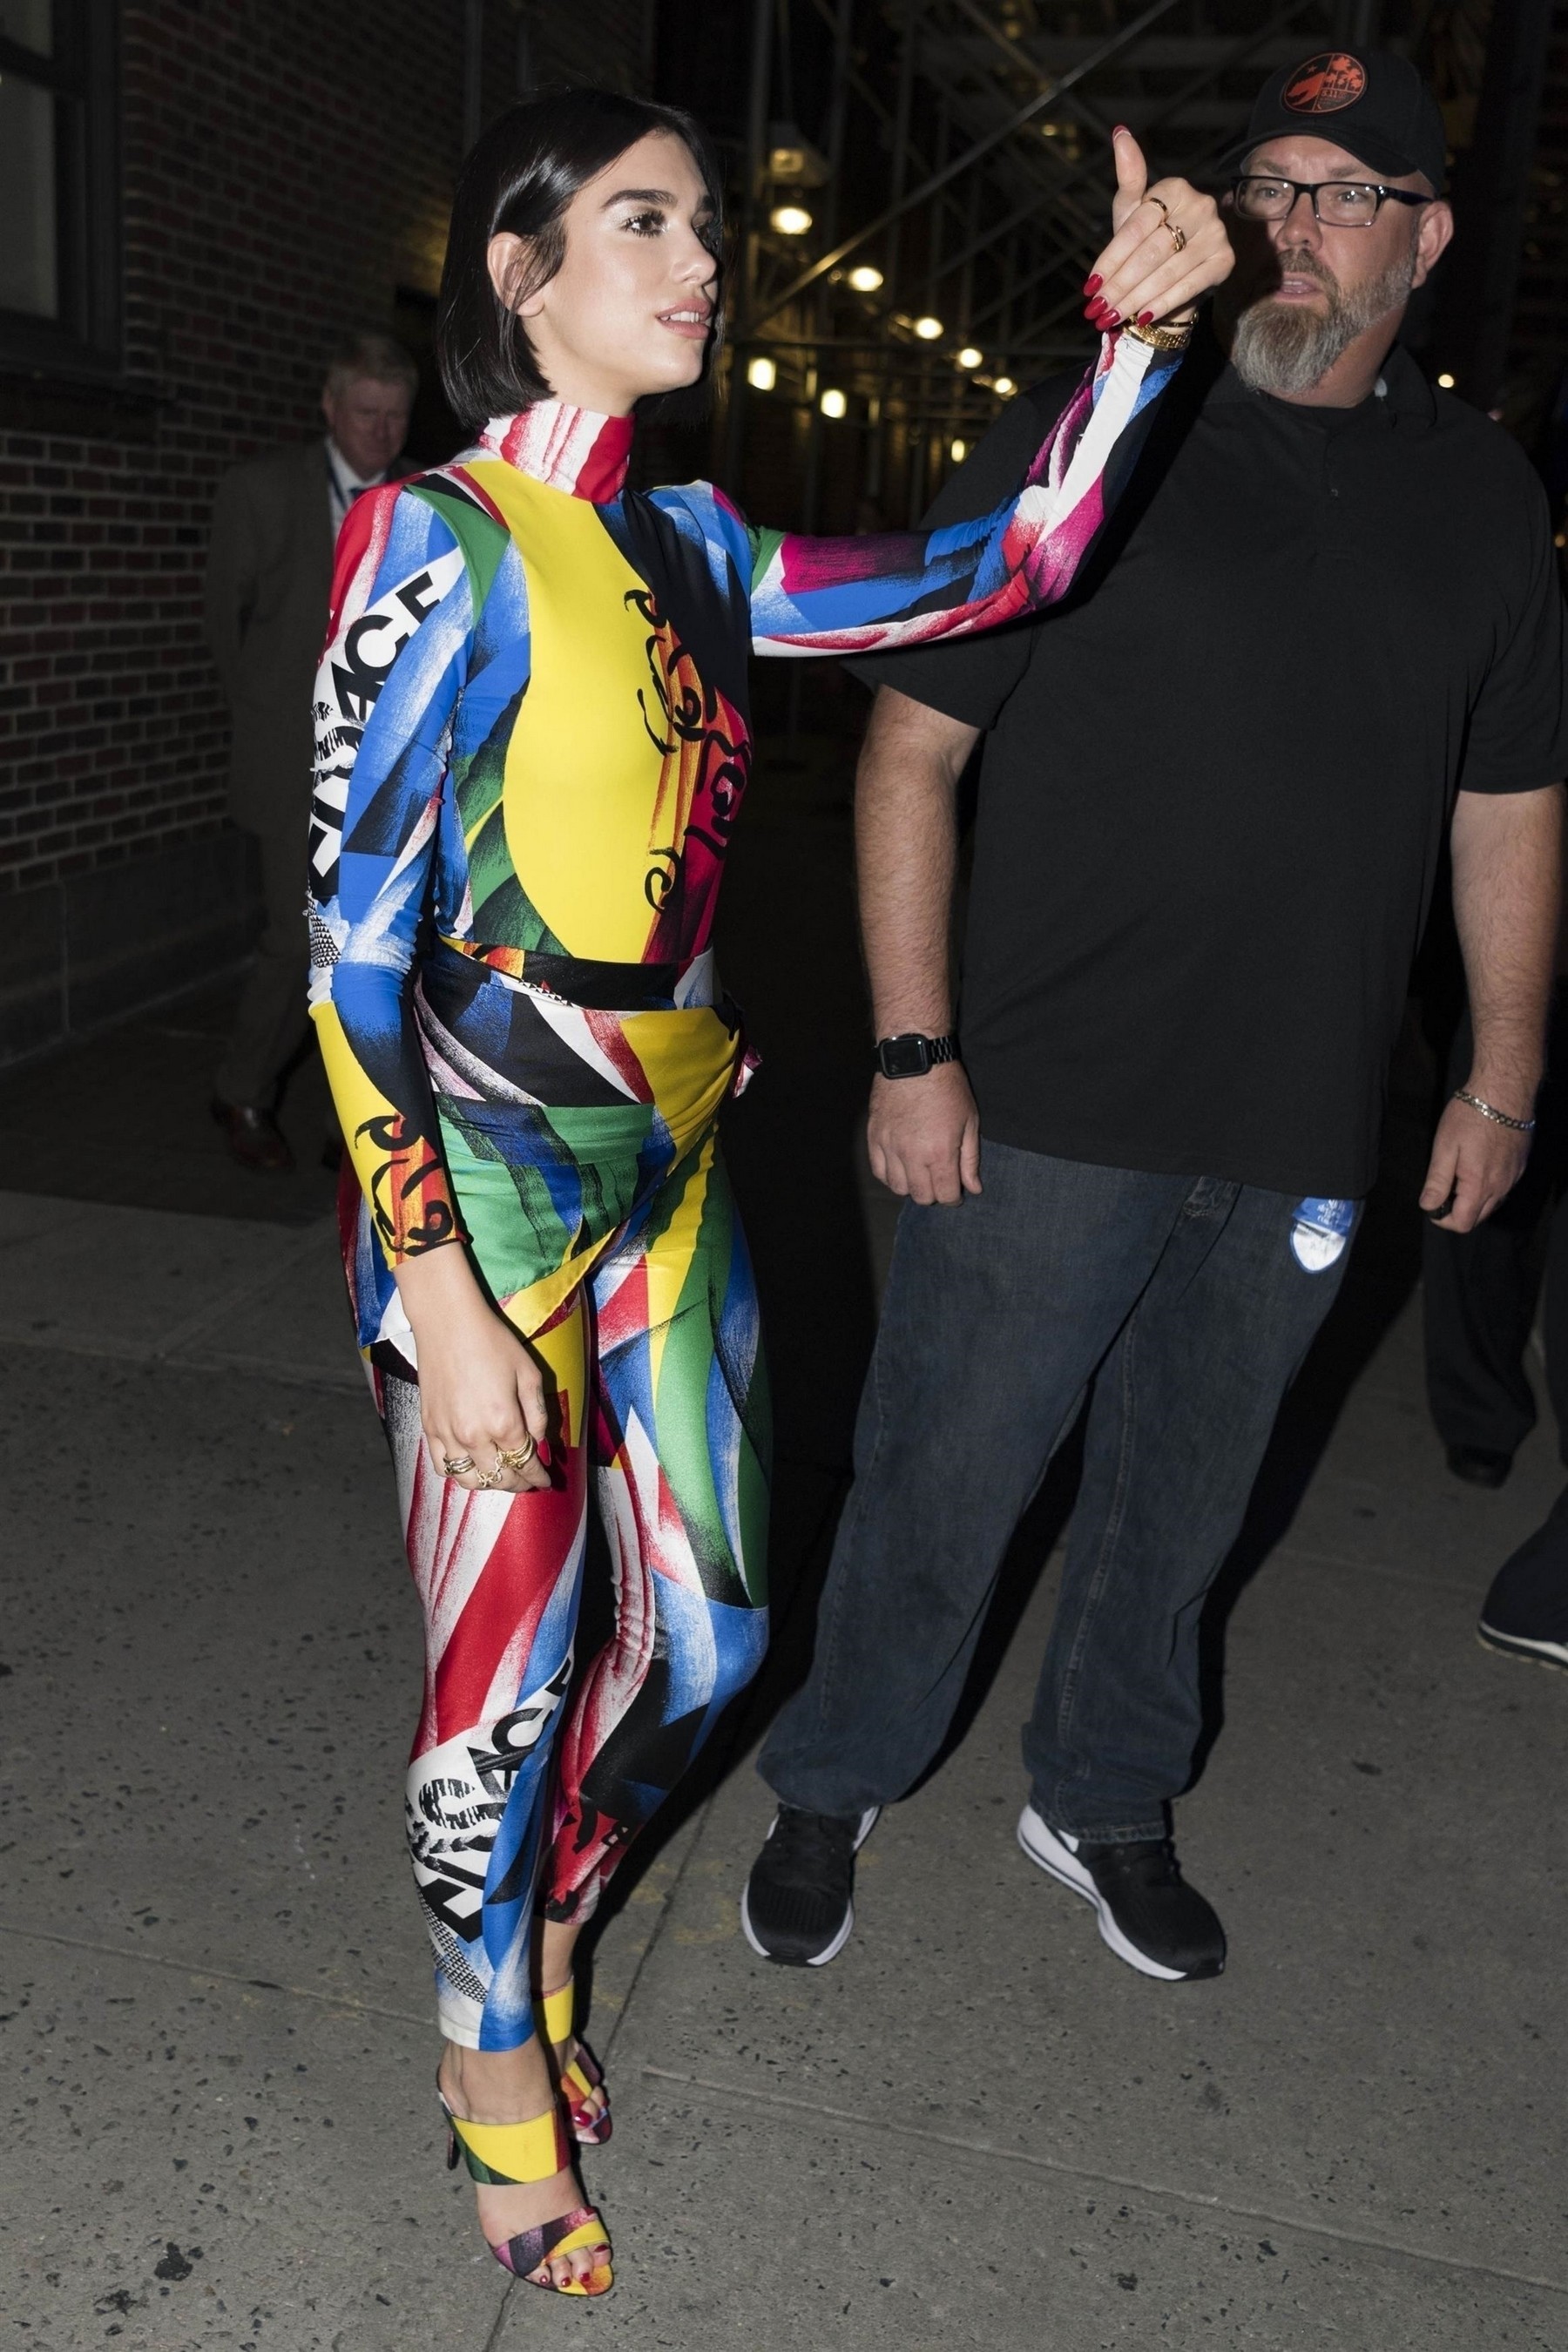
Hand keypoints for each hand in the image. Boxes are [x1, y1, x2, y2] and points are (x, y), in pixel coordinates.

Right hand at [394, 1247, 551, 1492]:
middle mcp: (474, 1436)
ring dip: (490, 1484)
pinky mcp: (429, 1428)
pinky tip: (471, 1467)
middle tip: (528, 1481)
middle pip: (501, 1476)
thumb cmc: (493, 1342)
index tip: (547, 1482)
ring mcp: (448, 1435)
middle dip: (519, 1483)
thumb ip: (538, 1413)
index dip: (539, 1476)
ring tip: (501, 1476)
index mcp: (504, 1422)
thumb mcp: (528, 1373)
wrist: (448, 1323)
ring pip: (470, 1480)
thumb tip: (540, 1441)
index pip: (525, 1463)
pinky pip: (443, 1467)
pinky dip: (460, 1474)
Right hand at [867, 1063, 981, 1204]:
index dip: (953, 1198)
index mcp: (940, 1153)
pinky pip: (879, 1171)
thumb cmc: (947, 1088)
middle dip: (934, 1194)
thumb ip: (970, 1160)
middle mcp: (912, 1155)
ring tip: (920, 1172)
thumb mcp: (969, 1122)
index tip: (957, 1192)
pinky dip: (890, 1175)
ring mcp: (890, 1147)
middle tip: (940, 1180)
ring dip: (911, 1185)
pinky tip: (901, 1166)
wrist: (915, 1060)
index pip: (945, 1195)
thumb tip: (973, 1188)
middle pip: (920, 1196)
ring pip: (898, 1187)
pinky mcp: (874, 1137)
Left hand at [1085, 128, 1233, 328]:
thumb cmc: (1146, 241)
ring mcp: (1216, 232)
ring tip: (1113, 317)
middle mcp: (1201, 205)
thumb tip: (1119, 132)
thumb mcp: (1131, 212)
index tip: (1090, 285)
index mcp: (1176, 187)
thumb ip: (1128, 178)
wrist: (1175, 276)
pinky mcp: (1225, 260)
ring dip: (1136, 298)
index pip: (1137, 226)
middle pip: (1151, 250)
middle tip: (1099, 308)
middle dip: (1121, 283)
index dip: (1111, 258)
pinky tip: (1142, 316)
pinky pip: (1188, 284)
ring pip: (1167, 270)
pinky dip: (1162, 303)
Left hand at [1418, 1089, 1533, 1231]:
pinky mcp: (1520, 1164)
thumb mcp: (1445, 1147)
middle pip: (1479, 1217)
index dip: (1443, 1220)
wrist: (1505, 1090)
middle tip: (1443, 1190)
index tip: (1432, 1206)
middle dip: (1458, 1212)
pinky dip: (1488, 1186)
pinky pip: (1503, 1187)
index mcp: (1480, 1186)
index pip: (1463, 1223)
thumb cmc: (1471, 1116)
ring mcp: (1514, 1176)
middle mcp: (1501, 1186)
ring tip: (1458, 1176)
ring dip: (1474, 1199)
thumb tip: (1428, 1206)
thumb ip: (1437, 1180)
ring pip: (1493, 1203)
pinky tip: (1477, 1166)